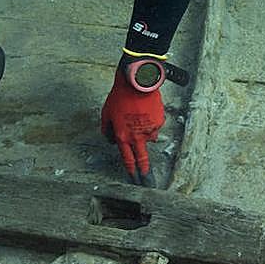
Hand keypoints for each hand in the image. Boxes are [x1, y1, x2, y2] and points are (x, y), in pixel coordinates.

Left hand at [100, 68, 162, 185]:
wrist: (136, 82)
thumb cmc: (119, 96)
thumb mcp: (106, 114)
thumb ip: (107, 131)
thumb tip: (110, 140)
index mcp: (122, 136)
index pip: (128, 160)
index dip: (131, 171)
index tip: (134, 179)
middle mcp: (136, 136)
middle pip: (142, 159)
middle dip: (145, 172)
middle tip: (147, 181)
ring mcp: (149, 129)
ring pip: (149, 139)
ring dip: (146, 134)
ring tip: (140, 119)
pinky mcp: (158, 121)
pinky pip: (155, 125)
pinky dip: (151, 120)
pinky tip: (146, 110)